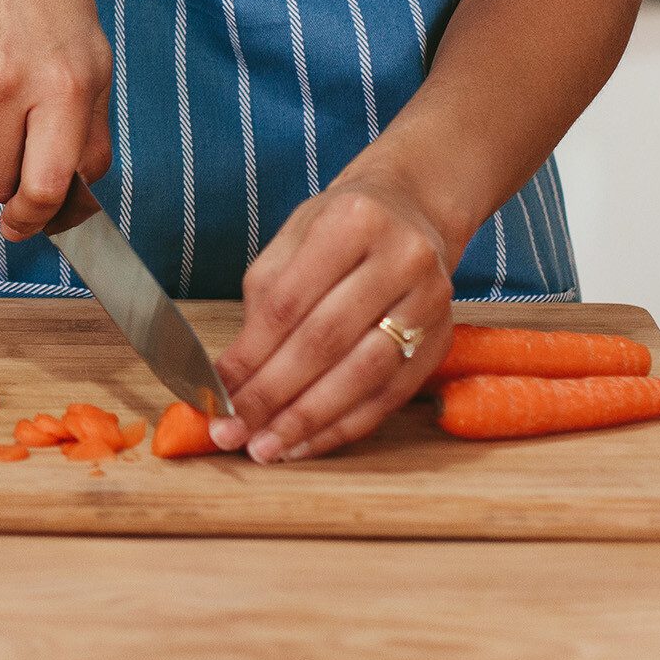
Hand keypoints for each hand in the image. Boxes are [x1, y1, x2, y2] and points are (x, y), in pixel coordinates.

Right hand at [0, 0, 112, 238]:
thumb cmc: (55, 17)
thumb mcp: (97, 70)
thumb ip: (91, 142)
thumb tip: (74, 202)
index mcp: (63, 86)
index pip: (43, 185)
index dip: (35, 218)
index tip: (28, 224)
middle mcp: (9, 83)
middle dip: (12, 183)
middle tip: (26, 149)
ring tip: (6, 108)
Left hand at [210, 171, 454, 461]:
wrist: (412, 212)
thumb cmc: (340, 227)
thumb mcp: (294, 238)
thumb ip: (265, 299)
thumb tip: (234, 373)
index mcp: (352, 221)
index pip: (290, 302)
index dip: (251, 355)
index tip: (219, 391)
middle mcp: (401, 259)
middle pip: (326, 341)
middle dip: (273, 395)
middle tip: (234, 431)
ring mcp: (429, 303)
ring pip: (362, 376)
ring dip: (308, 420)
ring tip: (267, 447)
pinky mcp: (441, 341)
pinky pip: (388, 397)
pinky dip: (343, 426)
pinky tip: (306, 442)